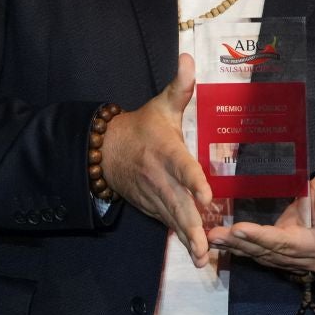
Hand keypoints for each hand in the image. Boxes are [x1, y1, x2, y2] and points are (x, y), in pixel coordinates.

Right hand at [100, 53, 215, 266]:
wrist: (106, 151)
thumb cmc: (142, 127)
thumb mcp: (160, 105)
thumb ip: (180, 86)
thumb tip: (189, 56)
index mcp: (166, 151)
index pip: (182, 167)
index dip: (194, 181)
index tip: (208, 196)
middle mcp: (161, 178)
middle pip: (178, 203)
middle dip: (192, 225)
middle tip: (207, 244)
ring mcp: (155, 196)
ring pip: (173, 219)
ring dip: (188, 239)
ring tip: (203, 257)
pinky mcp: (153, 207)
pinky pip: (169, 223)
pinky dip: (182, 239)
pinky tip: (197, 254)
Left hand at [208, 171, 314, 274]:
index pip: (286, 242)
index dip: (261, 237)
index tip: (238, 229)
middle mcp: (306, 259)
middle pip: (269, 252)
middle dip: (240, 244)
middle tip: (214, 235)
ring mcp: (296, 262)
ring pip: (263, 257)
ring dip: (236, 249)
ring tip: (212, 239)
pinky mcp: (287, 258)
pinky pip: (263, 256)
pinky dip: (243, 250)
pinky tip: (224, 244)